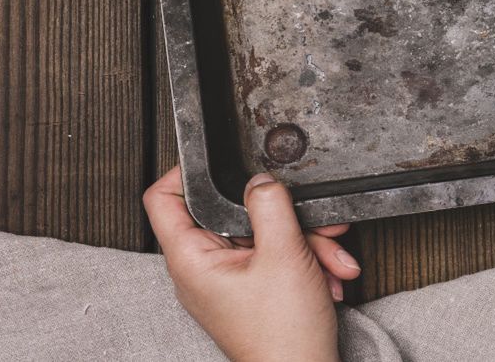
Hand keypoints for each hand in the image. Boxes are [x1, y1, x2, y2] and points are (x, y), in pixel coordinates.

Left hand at [143, 167, 361, 361]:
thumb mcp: (284, 254)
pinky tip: (330, 273)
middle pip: (231, 215)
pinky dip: (305, 260)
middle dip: (281, 214)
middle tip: (308, 217)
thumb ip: (270, 205)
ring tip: (331, 258)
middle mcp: (202, 269)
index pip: (163, 199)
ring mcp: (228, 281)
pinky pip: (275, 257)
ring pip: (262, 235)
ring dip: (305, 240)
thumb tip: (260, 178)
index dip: (185, 171)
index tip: (219, 159)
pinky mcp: (252, 290)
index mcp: (192, 259)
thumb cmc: (283, 335)